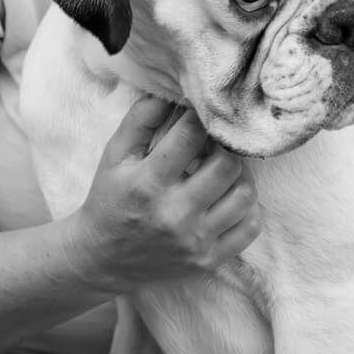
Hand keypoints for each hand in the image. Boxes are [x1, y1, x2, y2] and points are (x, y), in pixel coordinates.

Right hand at [62, 95, 260, 291]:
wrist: (102, 260)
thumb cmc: (111, 199)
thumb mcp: (114, 156)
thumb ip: (141, 120)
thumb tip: (172, 92)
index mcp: (147, 183)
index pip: (191, 136)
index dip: (202, 116)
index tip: (202, 112)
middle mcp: (174, 214)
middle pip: (227, 165)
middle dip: (225, 146)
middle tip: (217, 143)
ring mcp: (195, 241)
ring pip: (245, 195)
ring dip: (240, 175)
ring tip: (224, 169)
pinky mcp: (209, 260)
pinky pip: (251, 228)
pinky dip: (248, 208)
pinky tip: (229, 197)